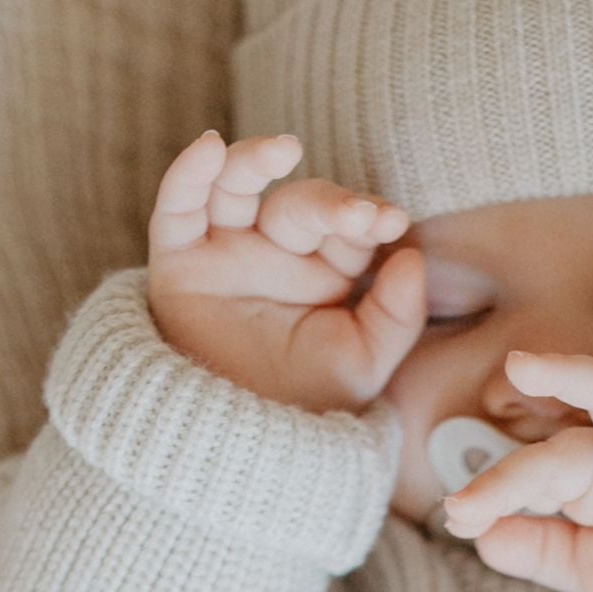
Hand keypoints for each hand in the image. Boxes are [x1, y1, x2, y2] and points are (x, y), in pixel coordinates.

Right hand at [145, 130, 422, 413]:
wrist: (244, 443)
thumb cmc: (308, 402)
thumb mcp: (365, 362)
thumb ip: (396, 315)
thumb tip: (413, 258)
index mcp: (327, 271)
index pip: (349, 227)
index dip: (368, 218)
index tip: (391, 221)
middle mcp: (278, 252)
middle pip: (301, 205)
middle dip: (329, 204)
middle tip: (357, 216)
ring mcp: (228, 250)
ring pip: (238, 187)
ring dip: (257, 160)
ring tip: (284, 148)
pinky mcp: (180, 258)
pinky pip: (180, 206)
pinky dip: (189, 174)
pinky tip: (209, 149)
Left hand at [439, 340, 592, 591]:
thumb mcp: (582, 568)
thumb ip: (534, 550)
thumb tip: (481, 537)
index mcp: (590, 478)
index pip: (536, 470)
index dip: (496, 488)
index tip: (458, 516)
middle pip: (570, 423)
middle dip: (536, 398)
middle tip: (503, 370)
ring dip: (575, 376)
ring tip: (525, 363)